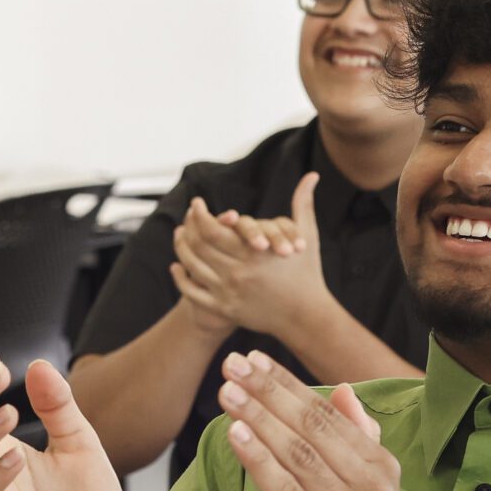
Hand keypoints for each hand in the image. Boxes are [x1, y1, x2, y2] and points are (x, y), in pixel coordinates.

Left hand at [171, 174, 334, 342]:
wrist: (306, 316)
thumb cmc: (307, 273)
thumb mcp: (307, 235)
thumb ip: (304, 203)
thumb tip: (312, 174)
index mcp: (254, 252)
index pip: (212, 228)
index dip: (199, 213)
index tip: (196, 203)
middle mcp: (238, 272)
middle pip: (198, 245)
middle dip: (187, 228)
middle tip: (185, 219)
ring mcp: (229, 292)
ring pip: (192, 267)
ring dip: (180, 249)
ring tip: (179, 237)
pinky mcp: (225, 309)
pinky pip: (192, 293)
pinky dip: (180, 277)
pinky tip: (177, 266)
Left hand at [215, 349, 418, 490]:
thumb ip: (359, 440)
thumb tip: (345, 391)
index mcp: (380, 467)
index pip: (329, 413)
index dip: (288, 383)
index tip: (254, 358)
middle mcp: (369, 487)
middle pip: (312, 427)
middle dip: (269, 391)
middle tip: (233, 364)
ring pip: (297, 455)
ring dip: (258, 419)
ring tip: (226, 392)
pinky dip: (260, 461)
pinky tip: (236, 436)